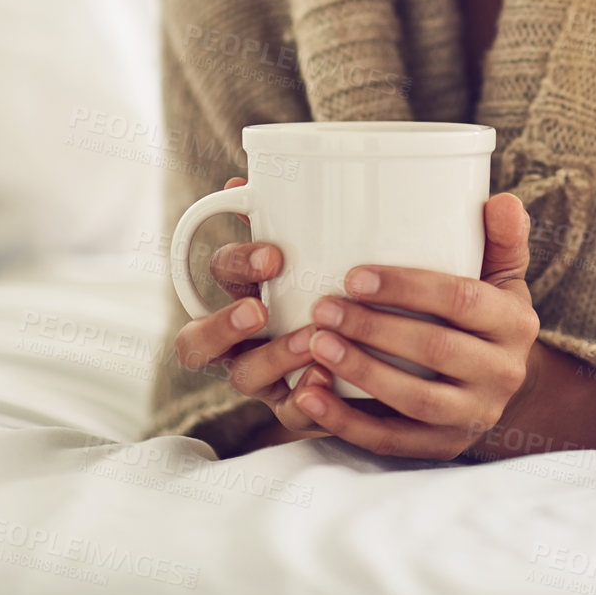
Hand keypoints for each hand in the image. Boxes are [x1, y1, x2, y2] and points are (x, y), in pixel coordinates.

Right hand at [172, 177, 335, 442]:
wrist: (395, 348)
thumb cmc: (344, 284)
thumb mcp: (323, 248)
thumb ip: (290, 218)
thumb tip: (246, 178)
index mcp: (246, 290)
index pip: (217, 275)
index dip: (236, 266)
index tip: (273, 255)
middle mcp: (243, 338)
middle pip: (200, 339)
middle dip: (224, 324)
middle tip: (259, 309)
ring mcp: (266, 379)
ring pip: (243, 377)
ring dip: (271, 358)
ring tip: (308, 342)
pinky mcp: (298, 411)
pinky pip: (291, 415)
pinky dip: (305, 403)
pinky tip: (325, 384)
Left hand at [292, 190, 540, 459]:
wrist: (498, 382)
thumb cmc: (485, 312)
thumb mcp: (502, 275)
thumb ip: (502, 237)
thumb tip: (501, 201)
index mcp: (515, 323)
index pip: (463, 300)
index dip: (409, 288)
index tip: (355, 276)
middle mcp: (503, 373)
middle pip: (436, 351)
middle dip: (374, 329)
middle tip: (324, 308)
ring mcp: (474, 416)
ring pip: (414, 399)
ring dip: (360, 372)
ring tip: (315, 345)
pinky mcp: (443, 448)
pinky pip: (392, 440)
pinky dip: (346, 422)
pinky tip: (309, 397)